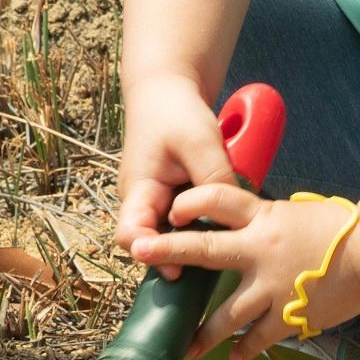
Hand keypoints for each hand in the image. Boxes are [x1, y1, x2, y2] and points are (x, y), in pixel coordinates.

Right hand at [114, 75, 235, 251]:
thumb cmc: (176, 112)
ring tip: (221, 252)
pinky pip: (182, 224)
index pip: (129, 236)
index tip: (176, 264)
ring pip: (170, 237)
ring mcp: (157, 202)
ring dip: (191, 244)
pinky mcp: (172, 199)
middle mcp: (143, 202)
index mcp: (138, 190)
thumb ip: (213, 179)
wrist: (167, 90)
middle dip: (176, 257)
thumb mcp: (199, 141)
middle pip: (152, 245)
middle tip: (210, 268)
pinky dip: (199, 229)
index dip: (149, 254)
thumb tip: (230, 219)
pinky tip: (223, 230)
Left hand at [127, 181, 358, 359]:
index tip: (169, 209)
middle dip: (169, 251)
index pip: (219, 199)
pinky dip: (246, 348)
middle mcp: (261, 249)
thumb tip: (234, 225)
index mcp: (263, 216)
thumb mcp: (292, 213)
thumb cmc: (336, 229)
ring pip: (228, 314)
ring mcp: (273, 286)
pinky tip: (236, 356)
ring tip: (188, 349)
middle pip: (206, 249)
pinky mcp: (290, 315)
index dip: (192, 200)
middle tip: (138, 252)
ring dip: (205, 333)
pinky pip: (259, 338)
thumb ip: (260, 221)